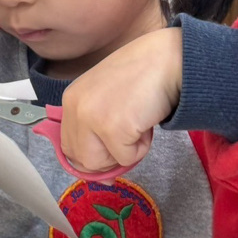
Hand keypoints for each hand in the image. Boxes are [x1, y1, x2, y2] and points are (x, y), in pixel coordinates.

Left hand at [59, 28, 181, 173]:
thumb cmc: (144, 74)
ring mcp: (92, 118)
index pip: (68, 146)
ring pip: (99, 163)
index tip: (110, 157)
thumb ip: (97, 128)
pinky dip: (141, 147)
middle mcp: (76, 108)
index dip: (90, 158)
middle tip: (128, 139)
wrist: (169, 59)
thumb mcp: (108, 96)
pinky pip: (126, 158)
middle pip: (82, 159)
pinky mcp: (113, 128)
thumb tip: (102, 178)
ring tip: (137, 126)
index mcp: (71, 99)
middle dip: (107, 158)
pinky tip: (145, 122)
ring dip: (123, 153)